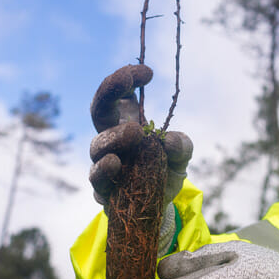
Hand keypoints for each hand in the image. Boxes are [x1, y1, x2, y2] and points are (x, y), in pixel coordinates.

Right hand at [88, 64, 192, 208]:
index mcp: (125, 122)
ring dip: (113, 137)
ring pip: (97, 147)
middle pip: (98, 110)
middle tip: (128, 83)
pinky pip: (98, 181)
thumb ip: (181, 145)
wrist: (160, 206)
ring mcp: (103, 164)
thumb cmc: (165, 170)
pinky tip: (115, 165)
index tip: (147, 72)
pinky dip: (104, 172)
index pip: (116, 94)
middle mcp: (110, 140)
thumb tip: (169, 140)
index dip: (123, 79)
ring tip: (133, 133)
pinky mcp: (103, 192)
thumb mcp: (181, 155)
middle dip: (109, 92)